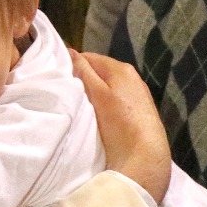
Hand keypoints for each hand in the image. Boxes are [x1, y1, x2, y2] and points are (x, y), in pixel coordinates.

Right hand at [69, 49, 169, 203]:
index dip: (73, 65)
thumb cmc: (119, 123)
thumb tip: (70, 51)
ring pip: (109, 86)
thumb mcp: (97, 94)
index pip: (90, 57)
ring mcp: (139, 93)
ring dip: (95, 92)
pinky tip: (100, 116)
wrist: (146, 155)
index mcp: (121, 69)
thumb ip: (84, 72)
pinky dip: (106, 103)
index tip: (60, 79)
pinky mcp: (141, 110)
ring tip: (82, 106)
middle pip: (100, 71)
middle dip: (85, 79)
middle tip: (69, 94)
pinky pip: (117, 99)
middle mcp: (133, 77)